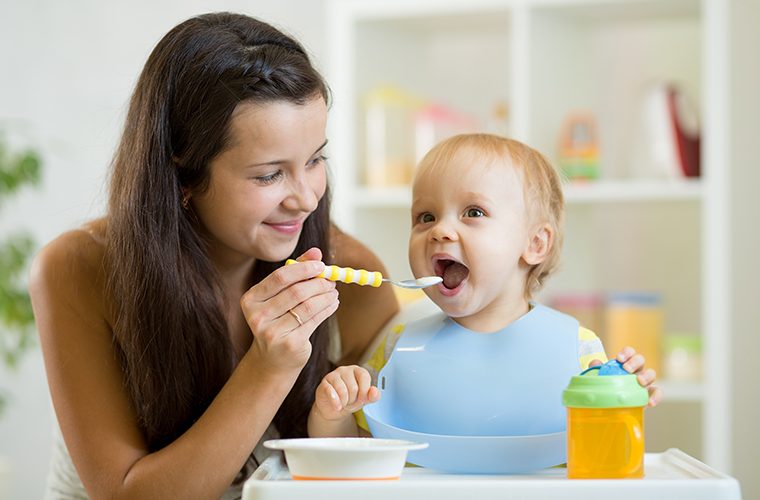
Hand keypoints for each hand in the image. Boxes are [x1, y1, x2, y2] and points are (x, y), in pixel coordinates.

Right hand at [240, 247, 338, 372]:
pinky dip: (327, 309)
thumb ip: (295, 271)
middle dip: (318, 283)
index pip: (280, 277)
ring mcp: (272, 333)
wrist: (273, 360)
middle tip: (331, 281)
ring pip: (308, 306)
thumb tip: (316, 252)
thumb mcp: (280, 295)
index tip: (320, 265)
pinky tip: (333, 304)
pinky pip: (315, 320)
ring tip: (333, 292)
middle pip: (296, 292)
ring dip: (326, 296)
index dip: (303, 268)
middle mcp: (258, 316)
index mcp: (251, 299)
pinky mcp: (290, 344)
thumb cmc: (277, 320)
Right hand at [314, 365, 379, 420]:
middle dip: (353, 399)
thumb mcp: (363, 399)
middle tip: (350, 401)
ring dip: (344, 402)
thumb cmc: (350, 400)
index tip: (362, 398)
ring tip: (343, 403)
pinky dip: (335, 402)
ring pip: (342, 390)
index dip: (364, 391)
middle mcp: (345, 370)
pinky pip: (331, 392)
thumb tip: (375, 392)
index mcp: (357, 371)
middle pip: (354, 387)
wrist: (333, 409)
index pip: (364, 376)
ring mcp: (333, 376)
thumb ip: (372, 396)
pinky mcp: (324, 384)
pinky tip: (337, 406)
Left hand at [589, 346, 662, 406]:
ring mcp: (643, 383)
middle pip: (641, 360)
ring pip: (651, 374)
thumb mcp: (598, 378)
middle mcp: (635, 370)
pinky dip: (656, 396)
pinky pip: (656, 392)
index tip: (619, 359)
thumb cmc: (604, 388)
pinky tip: (650, 402)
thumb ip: (595, 369)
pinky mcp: (647, 395)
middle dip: (635, 362)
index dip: (626, 353)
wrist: (608, 406)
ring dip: (647, 376)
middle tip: (627, 369)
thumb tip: (595, 362)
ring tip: (639, 382)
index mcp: (624, 364)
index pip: (629, 352)